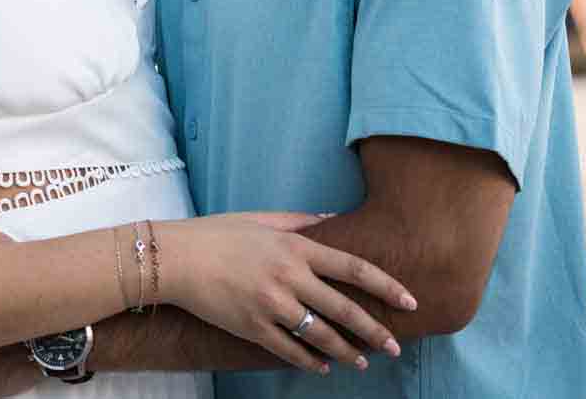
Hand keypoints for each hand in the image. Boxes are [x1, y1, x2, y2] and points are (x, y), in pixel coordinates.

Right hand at [165, 213, 416, 374]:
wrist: (176, 259)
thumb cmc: (217, 234)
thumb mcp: (261, 219)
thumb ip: (300, 221)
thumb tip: (333, 219)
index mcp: (294, 247)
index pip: (352, 267)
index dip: (385, 286)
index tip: (409, 301)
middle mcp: (288, 277)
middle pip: (343, 309)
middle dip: (374, 330)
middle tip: (394, 346)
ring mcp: (271, 305)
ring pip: (321, 336)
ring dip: (346, 352)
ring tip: (362, 362)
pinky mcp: (253, 327)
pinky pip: (290, 350)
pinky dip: (310, 361)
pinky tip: (322, 366)